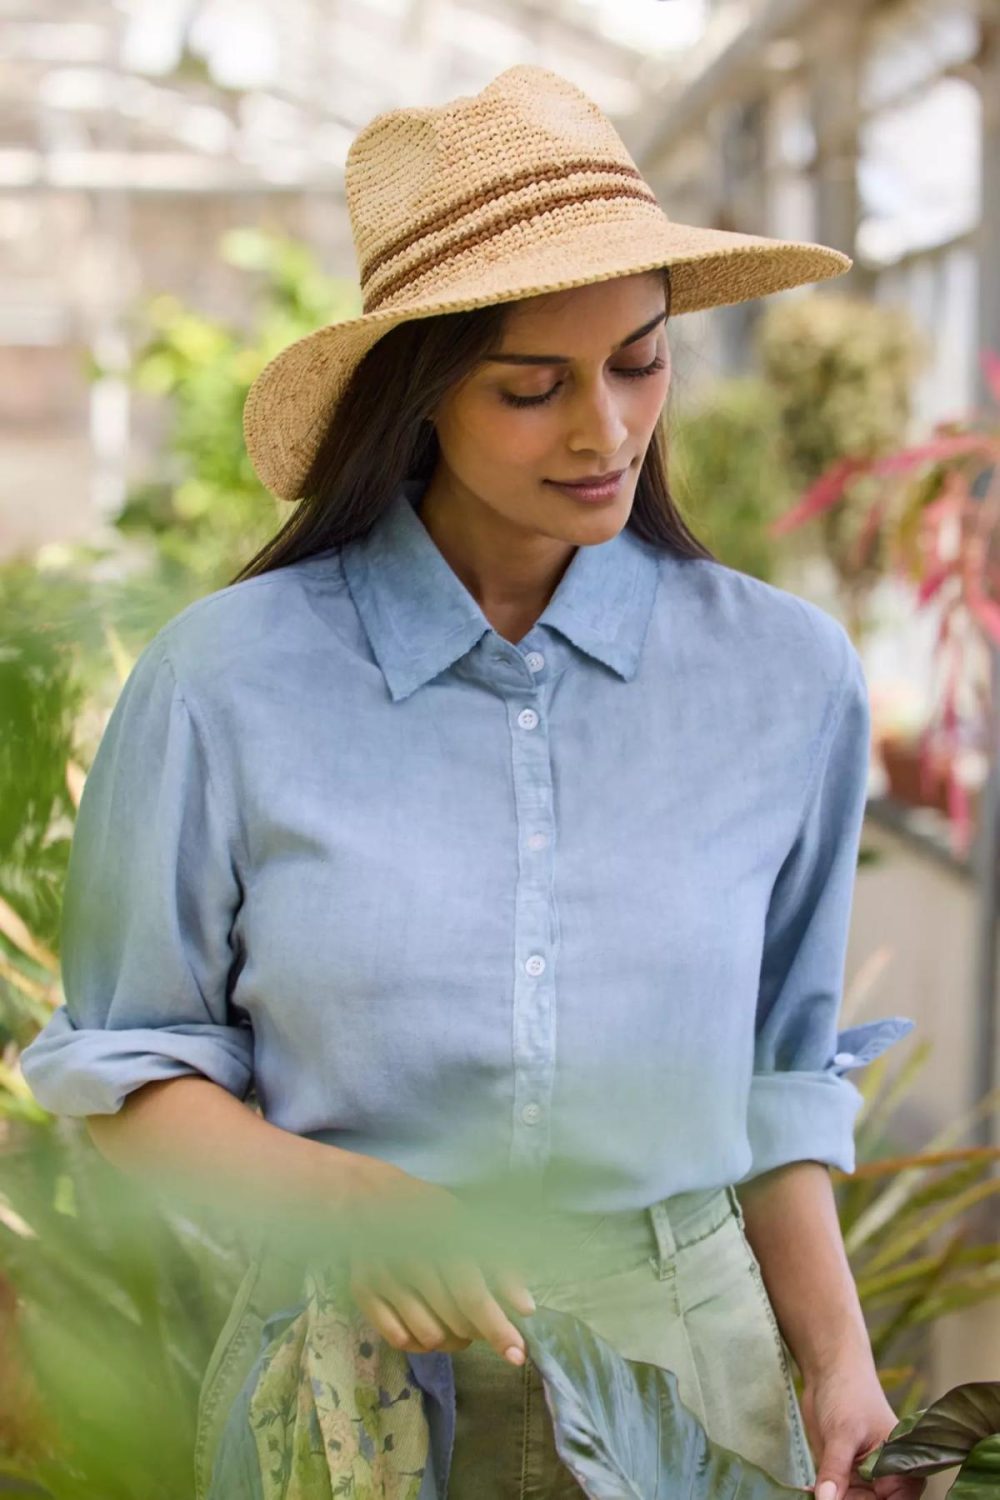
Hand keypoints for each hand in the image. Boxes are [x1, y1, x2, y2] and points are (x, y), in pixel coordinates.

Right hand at [342, 1159, 535, 1365]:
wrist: (368, 1196)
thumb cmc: (427, 1212)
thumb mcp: (467, 1225)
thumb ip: (499, 1263)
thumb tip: (525, 1307)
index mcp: (441, 1238)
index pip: (471, 1295)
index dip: (497, 1328)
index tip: (517, 1353)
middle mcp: (409, 1259)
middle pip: (452, 1320)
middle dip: (478, 1332)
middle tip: (484, 1324)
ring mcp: (382, 1278)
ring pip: (428, 1336)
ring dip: (452, 1340)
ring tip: (458, 1325)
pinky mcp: (362, 1293)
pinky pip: (398, 1339)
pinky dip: (421, 1343)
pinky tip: (430, 1326)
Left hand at [800, 1356, 926, 1499]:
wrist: (829, 1373)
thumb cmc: (848, 1394)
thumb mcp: (842, 1433)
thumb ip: (836, 1470)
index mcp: (905, 1471)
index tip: (846, 1498)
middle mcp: (889, 1482)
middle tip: (826, 1494)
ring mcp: (866, 1482)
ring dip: (832, 1499)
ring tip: (816, 1487)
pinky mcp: (846, 1478)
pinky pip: (835, 1498)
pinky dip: (823, 1495)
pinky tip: (808, 1489)